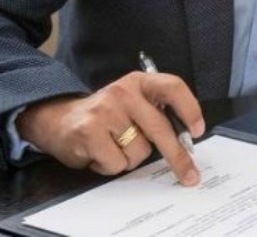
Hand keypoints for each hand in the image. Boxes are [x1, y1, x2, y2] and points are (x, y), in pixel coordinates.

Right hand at [17, 71, 204, 184]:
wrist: (57, 119)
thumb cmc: (104, 116)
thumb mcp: (131, 103)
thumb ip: (155, 114)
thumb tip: (185, 141)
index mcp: (138, 82)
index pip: (172, 87)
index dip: (190, 109)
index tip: (198, 131)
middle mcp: (123, 92)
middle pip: (160, 128)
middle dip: (178, 157)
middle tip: (189, 175)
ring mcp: (105, 111)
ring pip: (139, 151)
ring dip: (129, 158)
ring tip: (113, 147)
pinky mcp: (89, 132)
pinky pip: (117, 163)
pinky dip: (110, 166)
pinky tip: (99, 153)